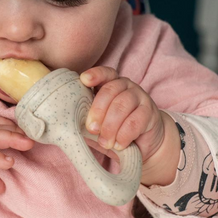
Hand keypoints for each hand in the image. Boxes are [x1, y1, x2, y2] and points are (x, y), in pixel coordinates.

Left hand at [80, 66, 180, 185]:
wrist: (143, 143)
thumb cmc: (114, 129)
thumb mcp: (99, 122)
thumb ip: (87, 119)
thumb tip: (67, 125)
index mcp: (110, 83)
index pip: (104, 73)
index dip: (95, 75)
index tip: (84, 80)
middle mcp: (126, 86)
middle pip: (110, 90)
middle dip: (98, 110)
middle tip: (92, 129)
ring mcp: (140, 97)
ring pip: (123, 105)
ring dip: (111, 126)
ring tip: (105, 142)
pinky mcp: (150, 113)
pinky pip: (136, 121)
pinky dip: (124, 134)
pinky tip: (118, 144)